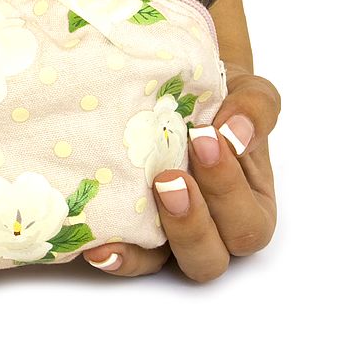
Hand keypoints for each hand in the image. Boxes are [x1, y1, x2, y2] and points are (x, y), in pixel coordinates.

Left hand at [83, 64, 280, 280]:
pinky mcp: (138, 239)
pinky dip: (118, 257)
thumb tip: (237, 131)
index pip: (248, 223)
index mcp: (251, 205)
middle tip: (168, 177)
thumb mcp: (243, 93)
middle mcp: (215, 230)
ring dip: (153, 243)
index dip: (227, 189)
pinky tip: (97, 246)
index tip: (202, 139)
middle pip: (212, 257)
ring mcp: (173, 237)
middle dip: (192, 222)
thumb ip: (253, 108)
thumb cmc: (216, 98)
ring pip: (170, 265)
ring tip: (136, 207)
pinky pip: (132, 260)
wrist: (171, 86)